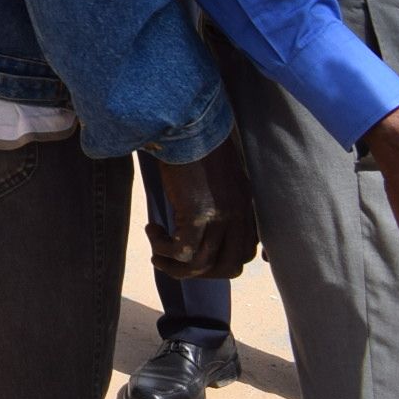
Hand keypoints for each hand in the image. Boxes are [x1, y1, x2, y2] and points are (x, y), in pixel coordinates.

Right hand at [147, 134, 257, 280]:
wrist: (186, 124)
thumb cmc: (196, 144)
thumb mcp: (220, 176)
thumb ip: (222, 198)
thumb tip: (206, 215)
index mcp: (246, 209)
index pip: (245, 254)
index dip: (221, 263)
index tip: (198, 256)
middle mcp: (238, 217)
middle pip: (227, 268)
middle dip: (200, 274)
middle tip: (176, 262)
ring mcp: (220, 217)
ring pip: (201, 265)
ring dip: (175, 267)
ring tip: (157, 254)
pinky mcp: (196, 214)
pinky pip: (183, 251)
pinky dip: (164, 249)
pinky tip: (152, 230)